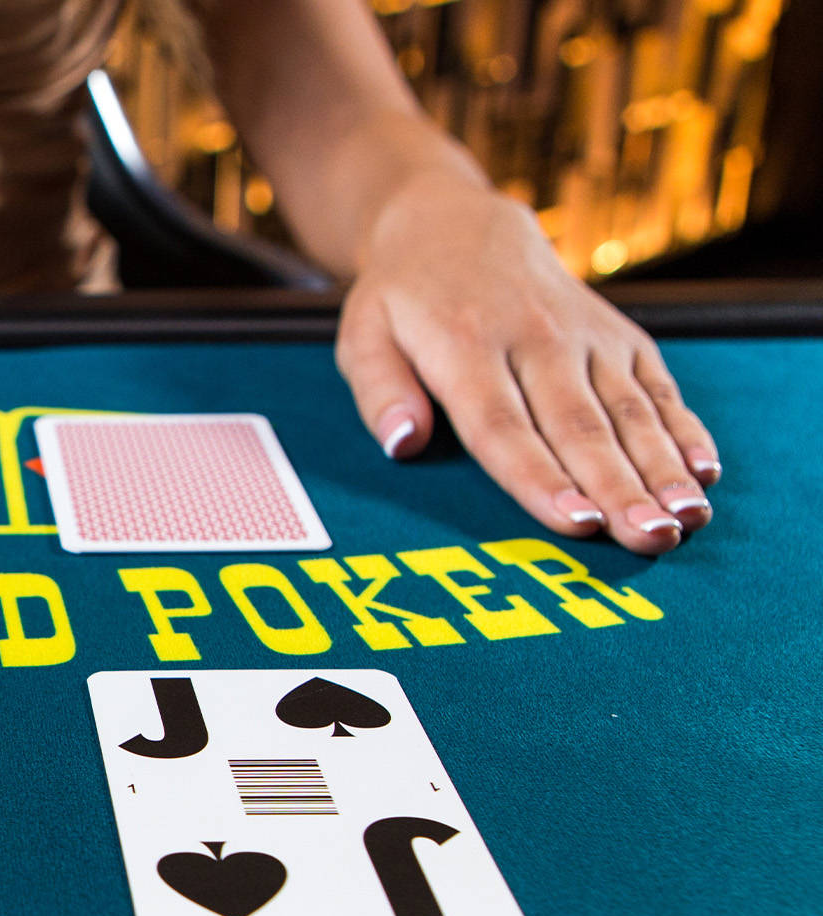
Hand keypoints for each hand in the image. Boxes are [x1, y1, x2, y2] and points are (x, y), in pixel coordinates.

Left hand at [336, 175, 717, 554]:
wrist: (460, 225)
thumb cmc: (405, 298)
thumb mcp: (362, 334)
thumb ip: (378, 391)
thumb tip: (403, 444)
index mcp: (464, 345)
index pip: (503, 426)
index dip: (540, 477)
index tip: (575, 521)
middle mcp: (534, 338)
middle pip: (578, 427)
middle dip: (618, 488)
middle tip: (648, 539)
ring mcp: (584, 336)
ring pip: (628, 410)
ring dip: (662, 468)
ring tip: (686, 520)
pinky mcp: (619, 335)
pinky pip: (657, 386)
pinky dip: (684, 428)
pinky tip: (706, 471)